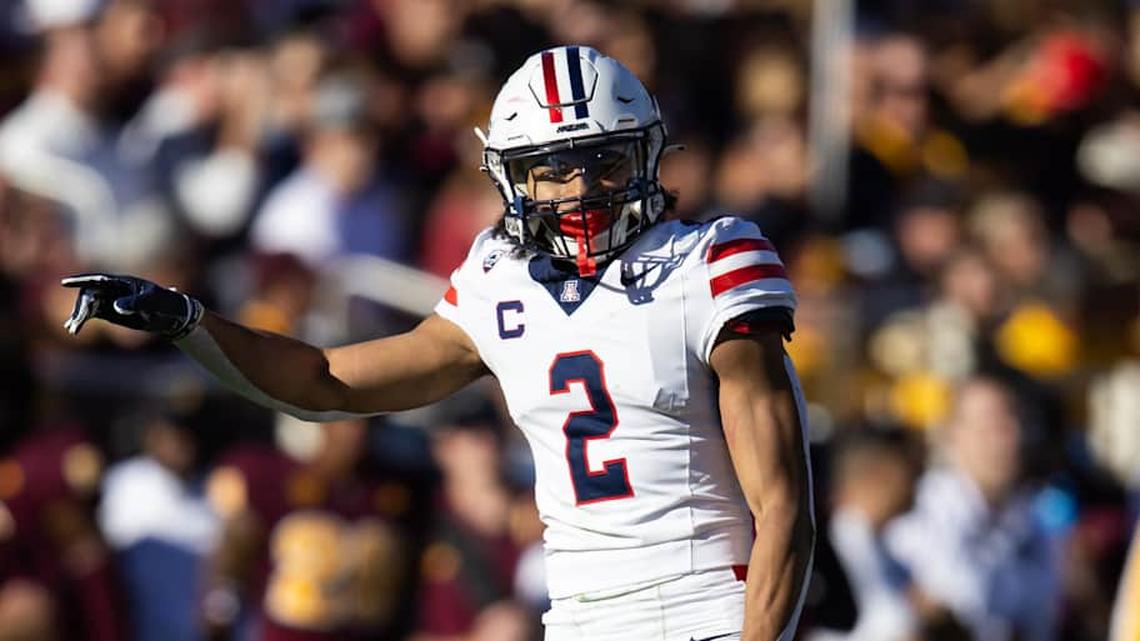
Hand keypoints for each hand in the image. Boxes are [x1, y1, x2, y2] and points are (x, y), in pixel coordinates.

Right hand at [61, 273, 203, 338]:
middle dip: (81, 306)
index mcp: (125, 282)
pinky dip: (82, 320)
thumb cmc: (167, 304)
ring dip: (79, 315)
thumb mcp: (154, 303)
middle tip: (77, 321)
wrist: (174, 316)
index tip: (65, 283)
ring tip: (73, 329)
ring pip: (89, 304)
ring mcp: (112, 300)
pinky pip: (92, 314)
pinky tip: (74, 329)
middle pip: (90, 293)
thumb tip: (116, 306)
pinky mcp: (110, 312)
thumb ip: (136, 303)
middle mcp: (115, 289)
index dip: (82, 280)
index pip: (100, 279)